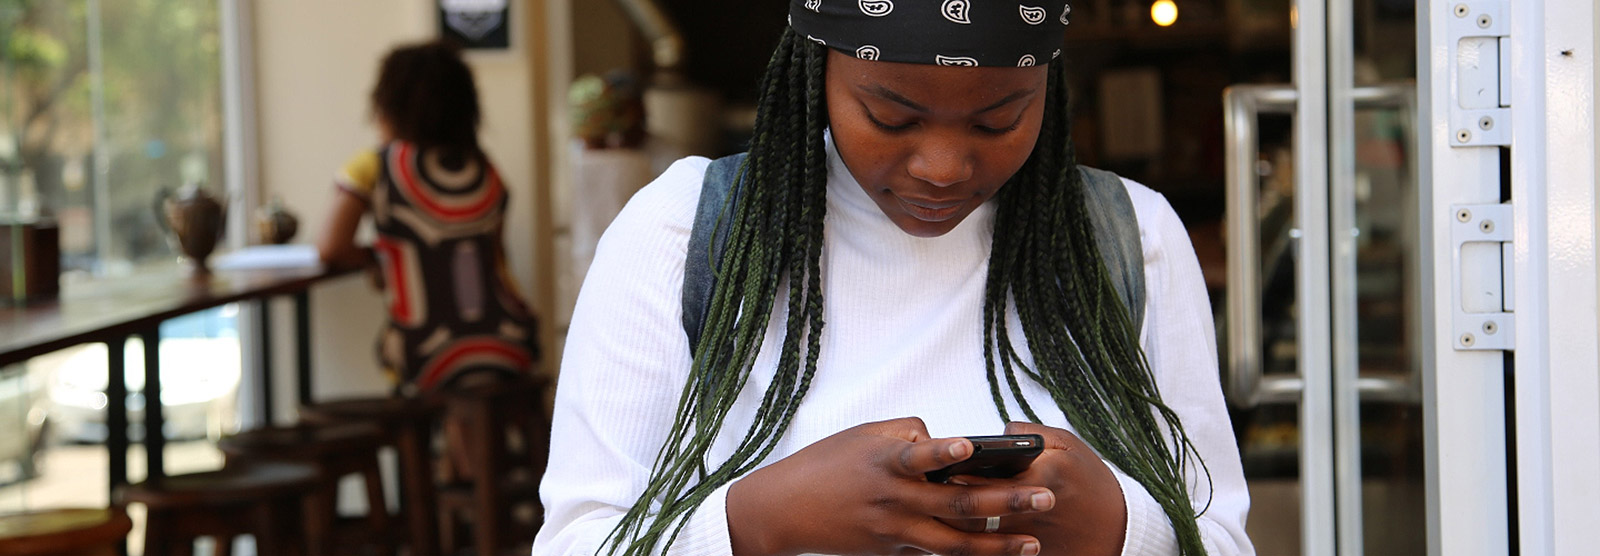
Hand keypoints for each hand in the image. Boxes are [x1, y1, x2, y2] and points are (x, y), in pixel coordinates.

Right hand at [726, 417, 1055, 555]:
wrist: (785, 511)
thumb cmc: (825, 464)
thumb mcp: (862, 435)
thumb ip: (908, 432)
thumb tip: (945, 439)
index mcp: (884, 463)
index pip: (917, 455)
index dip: (942, 451)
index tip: (969, 447)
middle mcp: (894, 500)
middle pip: (957, 505)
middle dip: (1006, 502)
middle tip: (1045, 497)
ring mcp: (895, 531)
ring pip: (954, 544)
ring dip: (997, 546)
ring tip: (1033, 544)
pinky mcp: (893, 551)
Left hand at [945, 422, 1127, 555]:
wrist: (1119, 529)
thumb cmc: (1092, 483)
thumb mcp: (1068, 445)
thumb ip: (1029, 432)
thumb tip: (995, 434)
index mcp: (1038, 476)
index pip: (981, 475)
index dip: (953, 472)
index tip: (939, 467)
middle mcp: (1030, 510)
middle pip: (972, 508)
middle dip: (949, 498)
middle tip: (933, 489)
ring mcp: (1028, 539)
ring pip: (977, 535)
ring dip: (958, 524)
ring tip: (945, 511)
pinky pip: (992, 553)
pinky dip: (977, 546)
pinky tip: (966, 535)